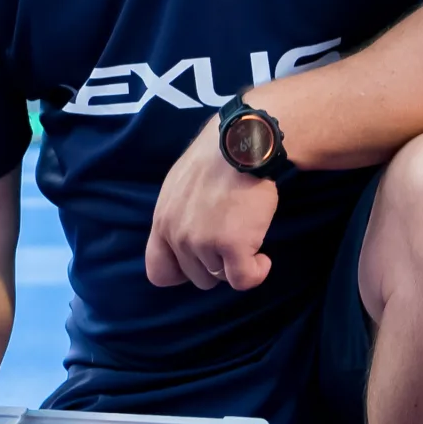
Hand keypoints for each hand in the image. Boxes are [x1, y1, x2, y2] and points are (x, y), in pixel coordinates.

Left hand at [144, 121, 277, 290]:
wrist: (242, 144)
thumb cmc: (217, 158)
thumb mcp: (180, 186)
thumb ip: (179, 216)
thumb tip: (189, 237)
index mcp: (163, 221)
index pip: (159, 271)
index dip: (182, 272)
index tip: (202, 260)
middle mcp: (178, 235)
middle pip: (196, 276)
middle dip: (216, 262)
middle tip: (234, 237)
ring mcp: (203, 242)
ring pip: (220, 278)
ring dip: (237, 263)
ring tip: (248, 237)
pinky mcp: (232, 245)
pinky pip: (243, 279)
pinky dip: (256, 272)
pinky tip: (263, 258)